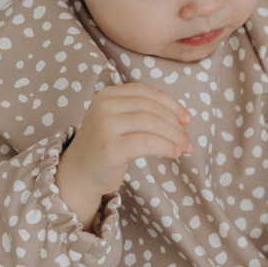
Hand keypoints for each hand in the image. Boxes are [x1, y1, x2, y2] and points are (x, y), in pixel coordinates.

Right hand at [55, 83, 193, 221]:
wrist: (79, 173)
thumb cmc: (105, 147)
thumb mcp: (119, 121)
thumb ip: (142, 113)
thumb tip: (182, 118)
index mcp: (107, 95)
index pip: (146, 93)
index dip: (171, 104)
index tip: (187, 119)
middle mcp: (104, 106)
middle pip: (152, 108)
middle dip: (176, 124)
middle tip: (188, 140)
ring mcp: (105, 125)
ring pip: (152, 124)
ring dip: (174, 136)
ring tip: (185, 148)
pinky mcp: (110, 147)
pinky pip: (147, 142)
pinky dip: (165, 147)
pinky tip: (174, 153)